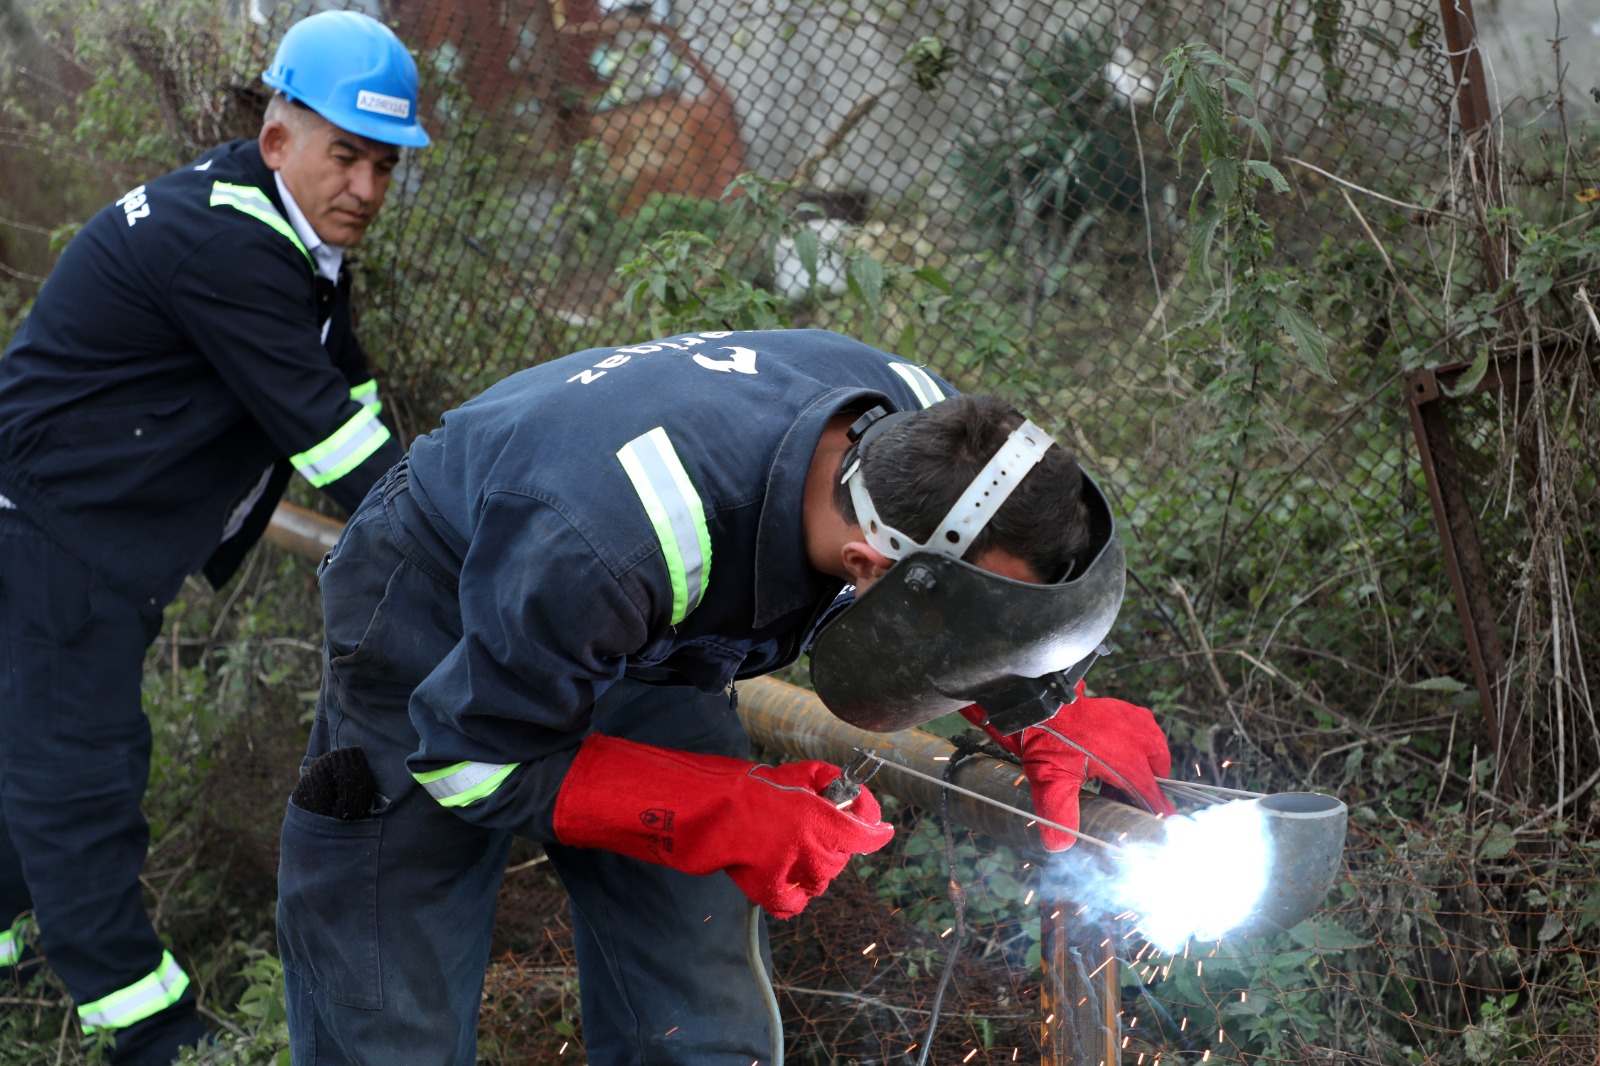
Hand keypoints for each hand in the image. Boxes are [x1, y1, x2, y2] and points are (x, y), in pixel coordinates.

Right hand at [553, 734, 893, 917]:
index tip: (881, 829)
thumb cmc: (745, 786)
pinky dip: (792, 893)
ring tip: (791, 848)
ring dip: (814, 866)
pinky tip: (782, 877)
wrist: (702, 812)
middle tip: (812, 827)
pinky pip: (794, 902)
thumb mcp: (792, 773)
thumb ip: (825, 782)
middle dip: (834, 843)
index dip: (876, 829)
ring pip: (821, 880)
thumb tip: (851, 791)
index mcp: (818, 818)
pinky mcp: (769, 891)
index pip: (865, 832)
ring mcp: (791, 874)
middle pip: (841, 857)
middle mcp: (810, 849)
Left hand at [959, 684, 1174, 850]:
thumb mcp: (1050, 781)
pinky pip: (1143, 737)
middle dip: (1140, 790)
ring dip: (1136, 770)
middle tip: (1113, 796)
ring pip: (1152, 756)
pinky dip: (1133, 750)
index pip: (1154, 798)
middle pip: (1155, 777)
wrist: (1041, 703)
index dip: (1158, 816)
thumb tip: (1061, 846)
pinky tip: (1107, 757)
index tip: (1164, 830)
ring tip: (1107, 780)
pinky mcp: (1130, 712)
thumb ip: (1059, 815)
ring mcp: (1137, 722)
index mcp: (1129, 761)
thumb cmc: (1047, 739)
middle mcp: (1141, 740)